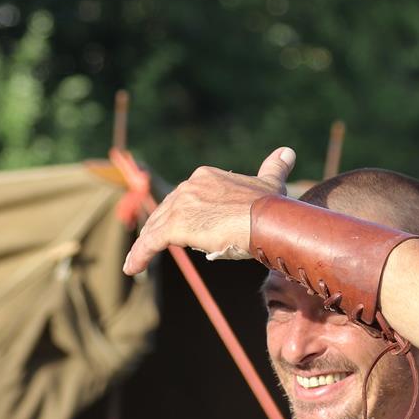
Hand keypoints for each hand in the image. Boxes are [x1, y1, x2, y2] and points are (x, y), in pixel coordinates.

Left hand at [122, 146, 295, 274]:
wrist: (267, 219)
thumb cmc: (270, 207)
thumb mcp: (271, 183)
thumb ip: (273, 168)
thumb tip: (287, 150)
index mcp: (207, 177)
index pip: (185, 197)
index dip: (179, 214)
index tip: (177, 228)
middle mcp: (190, 186)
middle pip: (166, 211)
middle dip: (158, 228)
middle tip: (151, 245)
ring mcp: (181, 205)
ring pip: (155, 227)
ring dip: (144, 245)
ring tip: (136, 261)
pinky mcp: (175, 225)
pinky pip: (150, 242)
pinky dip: (139, 255)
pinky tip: (132, 268)